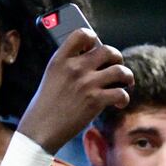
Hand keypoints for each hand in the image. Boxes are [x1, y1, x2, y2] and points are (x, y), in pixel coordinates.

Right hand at [17, 29, 133, 153]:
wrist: (39, 131)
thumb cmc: (44, 107)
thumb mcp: (50, 78)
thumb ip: (67, 66)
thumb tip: (91, 60)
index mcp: (59, 60)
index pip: (81, 34)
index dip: (93, 38)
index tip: (95, 46)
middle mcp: (74, 68)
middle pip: (107, 50)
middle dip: (116, 58)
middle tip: (115, 66)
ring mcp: (86, 84)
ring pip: (120, 70)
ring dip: (126, 76)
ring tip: (125, 82)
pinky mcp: (95, 101)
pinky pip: (121, 93)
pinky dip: (124, 98)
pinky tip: (119, 102)